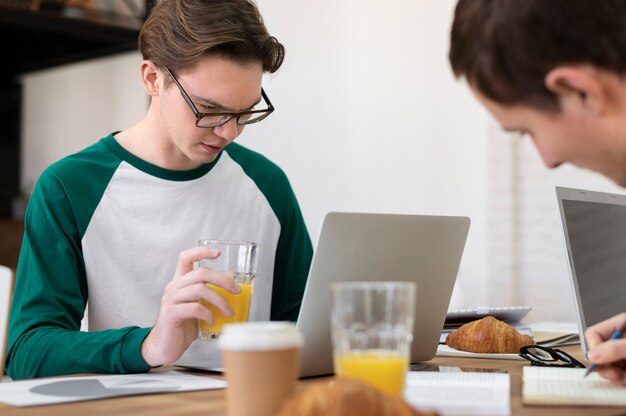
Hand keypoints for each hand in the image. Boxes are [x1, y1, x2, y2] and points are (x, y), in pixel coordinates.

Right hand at [141, 246, 240, 366]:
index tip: (218, 253)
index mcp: (180, 282)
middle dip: (223, 280)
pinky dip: (208, 313)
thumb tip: (233, 284)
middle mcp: (173, 287)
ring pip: (199, 289)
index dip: (201, 252)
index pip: (186, 258)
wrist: (165, 347)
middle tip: (236, 291)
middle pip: (200, 273)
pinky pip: (194, 308)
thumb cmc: (184, 325)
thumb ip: (210, 294)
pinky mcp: (170, 314)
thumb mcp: (199, 306)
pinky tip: (213, 320)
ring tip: (229, 312)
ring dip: (220, 300)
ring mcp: (170, 300)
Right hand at [585, 312, 625, 383]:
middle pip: (599, 353)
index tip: (599, 361)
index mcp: (620, 326)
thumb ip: (614, 348)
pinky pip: (619, 374)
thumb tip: (592, 355)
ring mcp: (625, 354)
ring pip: (608, 367)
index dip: (594, 348)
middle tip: (613, 375)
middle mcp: (621, 340)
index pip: (593, 334)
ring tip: (624, 379)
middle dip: (604, 367)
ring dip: (614, 376)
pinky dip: (622, 380)